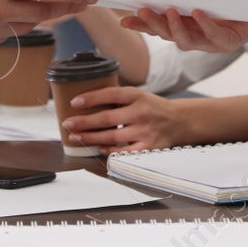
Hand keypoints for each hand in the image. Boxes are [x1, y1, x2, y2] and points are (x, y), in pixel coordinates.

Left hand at [60, 86, 185, 153]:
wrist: (179, 121)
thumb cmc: (152, 107)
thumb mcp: (138, 96)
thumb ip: (118, 99)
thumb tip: (86, 103)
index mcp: (137, 95)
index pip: (110, 94)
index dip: (91, 98)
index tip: (74, 102)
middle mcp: (141, 112)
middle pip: (107, 118)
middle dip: (84, 122)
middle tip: (67, 124)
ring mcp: (145, 130)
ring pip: (113, 136)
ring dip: (91, 138)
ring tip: (76, 138)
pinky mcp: (149, 146)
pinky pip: (125, 151)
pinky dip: (110, 150)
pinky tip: (98, 149)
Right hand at [120, 7, 247, 51]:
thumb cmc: (226, 5)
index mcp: (184, 28)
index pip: (157, 29)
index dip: (141, 26)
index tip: (124, 20)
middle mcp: (193, 38)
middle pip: (168, 36)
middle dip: (154, 25)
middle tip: (143, 10)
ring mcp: (209, 43)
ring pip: (187, 41)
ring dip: (176, 28)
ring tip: (170, 11)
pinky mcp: (227, 42)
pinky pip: (213, 34)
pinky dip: (205, 24)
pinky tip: (198, 13)